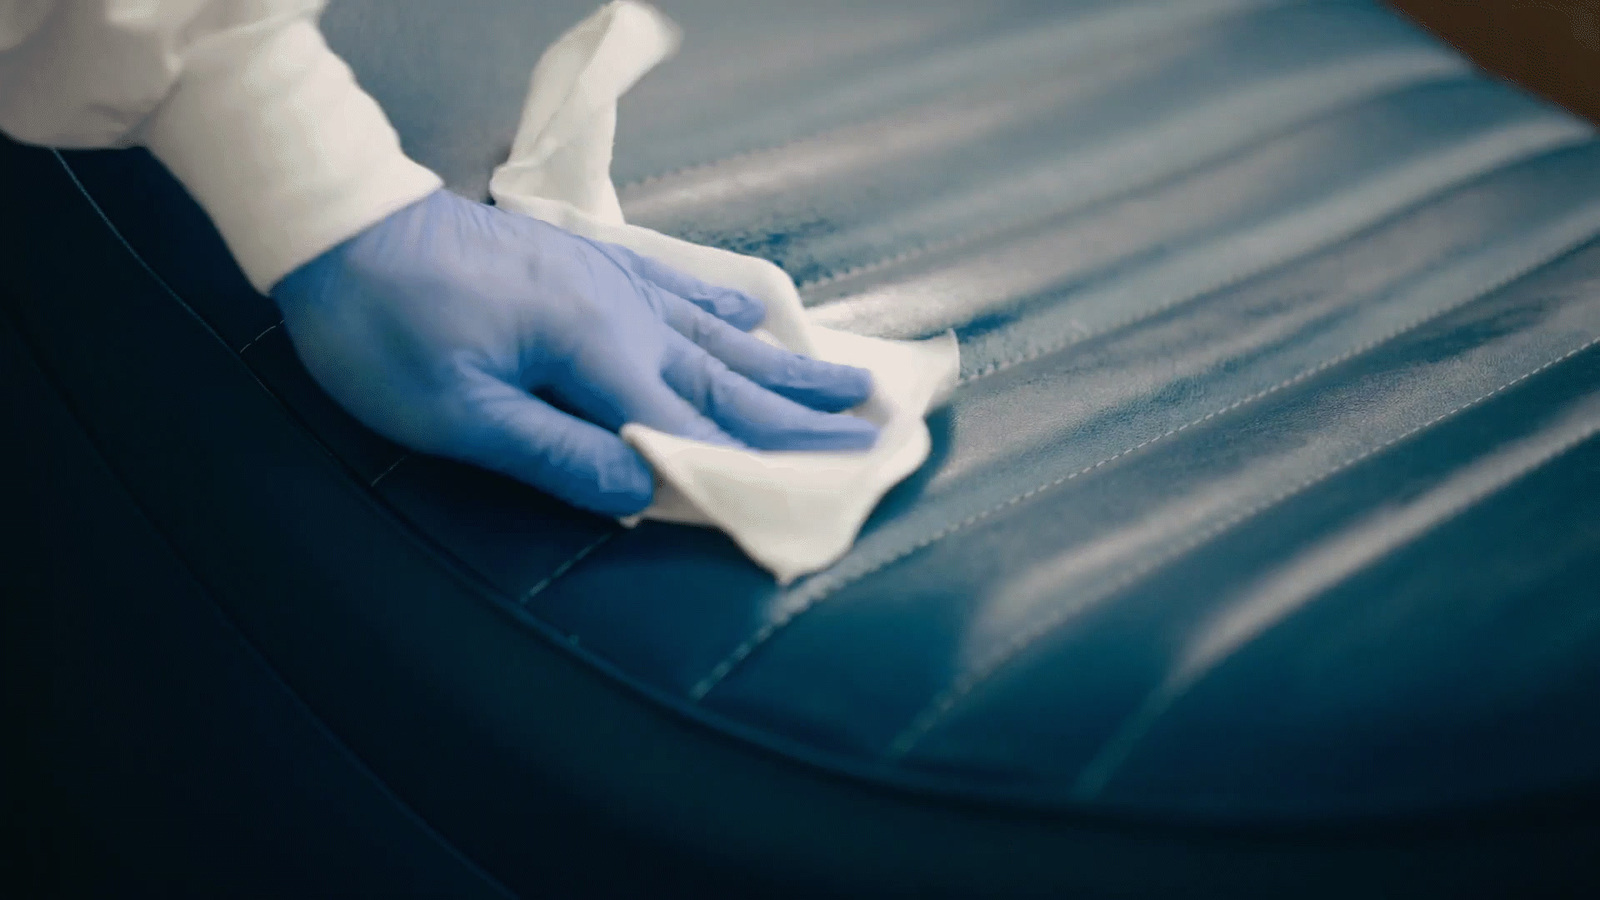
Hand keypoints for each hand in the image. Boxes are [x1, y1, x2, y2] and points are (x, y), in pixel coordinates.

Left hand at [270, 189, 876, 515]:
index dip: (760, 469)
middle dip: (807, 418)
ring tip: (854, 382)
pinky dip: (727, 312)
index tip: (831, 495)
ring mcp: (610, 283)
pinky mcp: (588, 266)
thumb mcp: (452, 411)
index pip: (693, 427)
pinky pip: (679, 290)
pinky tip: (757, 318)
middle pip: (730, 380)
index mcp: (595, 352)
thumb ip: (553, 453)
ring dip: (789, 368)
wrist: (339, 222)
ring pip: (718, 336)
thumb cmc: (381, 326)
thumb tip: (640, 491)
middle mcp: (622, 313)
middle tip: (881, 435)